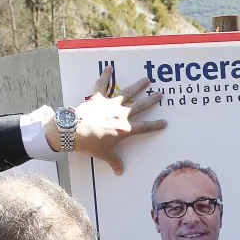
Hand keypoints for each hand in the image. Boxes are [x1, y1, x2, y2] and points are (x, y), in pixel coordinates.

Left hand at [45, 66, 166, 174]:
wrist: (74, 131)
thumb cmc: (91, 144)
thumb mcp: (104, 154)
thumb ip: (114, 161)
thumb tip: (119, 172)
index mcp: (125, 129)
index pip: (145, 128)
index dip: (156, 125)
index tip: (164, 122)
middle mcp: (121, 114)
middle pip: (140, 106)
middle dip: (151, 100)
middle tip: (160, 94)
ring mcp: (110, 104)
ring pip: (127, 93)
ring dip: (137, 86)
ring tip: (146, 80)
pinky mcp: (97, 97)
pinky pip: (102, 84)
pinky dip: (105, 76)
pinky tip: (110, 67)